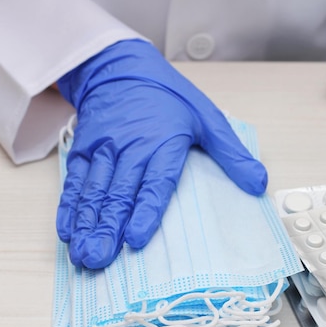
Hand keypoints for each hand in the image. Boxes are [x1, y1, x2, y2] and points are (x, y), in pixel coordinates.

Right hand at [56, 39, 266, 268]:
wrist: (121, 67)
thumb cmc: (168, 97)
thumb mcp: (207, 118)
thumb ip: (232, 154)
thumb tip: (258, 184)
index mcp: (163, 143)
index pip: (154, 182)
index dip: (145, 211)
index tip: (135, 239)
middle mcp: (130, 147)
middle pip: (118, 193)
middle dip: (107, 229)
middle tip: (98, 259)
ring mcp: (103, 149)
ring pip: (94, 191)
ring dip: (86, 225)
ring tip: (82, 254)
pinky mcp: (84, 149)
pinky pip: (75, 181)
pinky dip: (69, 207)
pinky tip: (67, 231)